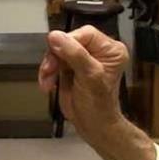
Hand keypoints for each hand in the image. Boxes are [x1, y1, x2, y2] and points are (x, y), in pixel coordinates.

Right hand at [38, 26, 128, 141]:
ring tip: (47, 80)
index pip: (86, 34)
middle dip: (56, 56)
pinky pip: (54, 61)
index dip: (69, 41)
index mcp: (110, 50)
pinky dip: (48, 72)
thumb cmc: (99, 106)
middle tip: (49, 69)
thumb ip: (74, 55)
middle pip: (69, 41)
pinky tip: (48, 83)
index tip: (55, 49)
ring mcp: (83, 59)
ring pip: (58, 51)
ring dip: (49, 66)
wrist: (92, 125)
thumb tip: (57, 37)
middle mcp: (98, 52)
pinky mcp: (71, 67)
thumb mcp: (89, 77)